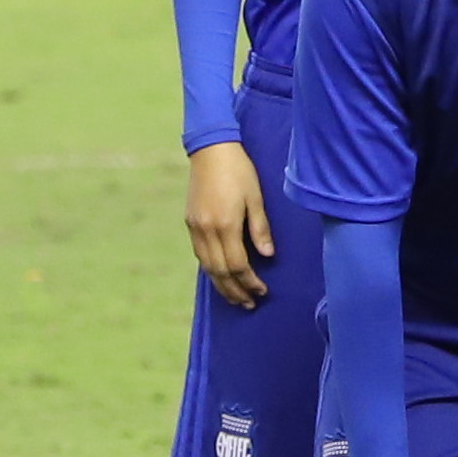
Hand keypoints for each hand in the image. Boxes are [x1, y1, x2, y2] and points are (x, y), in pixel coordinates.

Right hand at [185, 141, 274, 306]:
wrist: (211, 151)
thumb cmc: (239, 171)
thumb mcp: (256, 198)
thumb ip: (260, 229)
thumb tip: (267, 256)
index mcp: (225, 225)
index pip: (237, 265)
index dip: (250, 282)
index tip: (263, 292)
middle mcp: (206, 230)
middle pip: (219, 271)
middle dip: (234, 291)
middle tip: (249, 305)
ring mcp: (195, 227)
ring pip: (206, 265)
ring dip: (221, 284)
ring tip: (235, 298)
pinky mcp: (190, 222)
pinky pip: (200, 253)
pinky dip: (211, 269)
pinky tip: (220, 276)